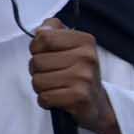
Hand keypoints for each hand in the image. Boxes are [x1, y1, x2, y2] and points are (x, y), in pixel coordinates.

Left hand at [30, 18, 120, 133]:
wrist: (98, 103)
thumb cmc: (77, 71)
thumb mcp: (69, 45)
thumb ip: (52, 30)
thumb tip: (40, 30)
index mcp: (84, 40)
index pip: (43, 37)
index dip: (36, 48)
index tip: (44, 54)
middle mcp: (87, 57)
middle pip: (37, 61)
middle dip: (37, 70)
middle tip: (52, 74)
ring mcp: (84, 77)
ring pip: (37, 80)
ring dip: (41, 87)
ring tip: (55, 86)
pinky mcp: (79, 97)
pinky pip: (44, 97)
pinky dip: (45, 100)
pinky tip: (57, 98)